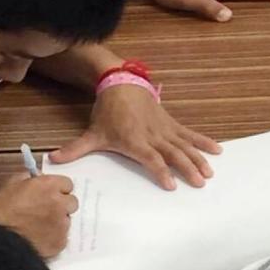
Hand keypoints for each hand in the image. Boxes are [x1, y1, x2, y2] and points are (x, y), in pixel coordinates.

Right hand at [0, 172, 77, 258]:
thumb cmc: (2, 213)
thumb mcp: (11, 185)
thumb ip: (28, 177)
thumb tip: (37, 176)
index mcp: (49, 186)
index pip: (68, 183)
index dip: (59, 189)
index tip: (52, 194)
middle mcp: (59, 203)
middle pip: (72, 202)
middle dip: (62, 205)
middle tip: (47, 210)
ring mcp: (62, 224)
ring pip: (67, 220)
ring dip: (58, 222)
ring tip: (39, 226)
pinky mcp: (61, 241)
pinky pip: (63, 237)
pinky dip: (54, 237)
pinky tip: (40, 237)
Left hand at [48, 86, 219, 190]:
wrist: (121, 84)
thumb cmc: (107, 112)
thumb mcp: (92, 133)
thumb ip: (75, 149)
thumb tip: (51, 160)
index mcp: (135, 140)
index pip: (150, 158)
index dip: (160, 171)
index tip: (170, 185)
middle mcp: (153, 135)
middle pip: (173, 153)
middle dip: (187, 167)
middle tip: (200, 182)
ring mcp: (164, 129)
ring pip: (184, 145)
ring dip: (198, 158)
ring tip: (210, 172)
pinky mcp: (171, 123)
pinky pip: (190, 133)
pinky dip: (204, 141)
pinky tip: (217, 150)